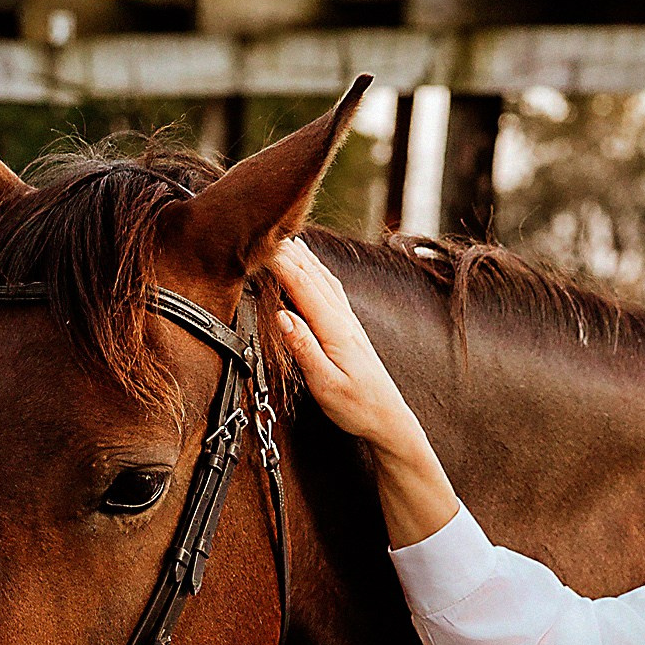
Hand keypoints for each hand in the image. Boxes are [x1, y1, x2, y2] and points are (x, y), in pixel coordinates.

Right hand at [272, 237, 459, 546]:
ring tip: (280, 235)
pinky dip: (315, 268)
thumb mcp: (327, 386)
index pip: (301, 284)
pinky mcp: (350, 326)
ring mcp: (348, 320)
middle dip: (287, 249)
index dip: (278, 261)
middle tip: (261, 226)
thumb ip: (305, 350)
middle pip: (311, 272)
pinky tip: (309, 264)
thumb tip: (283, 316)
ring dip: (301, 254)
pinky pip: (330, 286)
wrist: (389, 418)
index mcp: (334, 329)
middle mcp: (343, 318)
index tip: (255, 242)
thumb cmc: (357, 407)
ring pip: (322, 276)